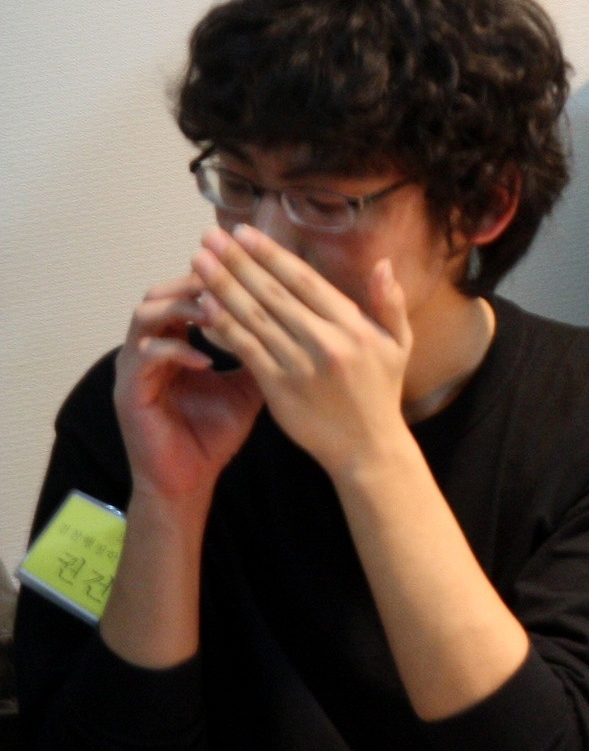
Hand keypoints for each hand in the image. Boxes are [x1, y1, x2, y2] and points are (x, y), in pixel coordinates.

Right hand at [114, 272, 264, 506]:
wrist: (187, 480)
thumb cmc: (214, 433)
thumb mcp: (249, 386)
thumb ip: (263, 351)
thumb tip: (299, 324)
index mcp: (175, 339)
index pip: (189, 292)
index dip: (218, 278)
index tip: (250, 271)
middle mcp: (149, 345)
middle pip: (162, 291)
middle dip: (196, 282)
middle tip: (231, 281)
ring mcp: (134, 365)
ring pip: (146, 314)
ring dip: (183, 309)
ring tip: (218, 313)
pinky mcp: (127, 389)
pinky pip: (145, 355)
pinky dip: (176, 349)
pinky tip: (205, 358)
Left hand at [190, 225, 412, 477]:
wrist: (368, 448)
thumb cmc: (380, 393)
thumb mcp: (399, 345)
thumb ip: (390, 303)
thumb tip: (383, 264)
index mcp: (352, 325)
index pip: (304, 280)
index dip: (271, 254)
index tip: (244, 232)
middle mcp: (326, 341)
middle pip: (273, 293)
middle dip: (238, 261)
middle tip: (210, 236)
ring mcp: (300, 364)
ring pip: (254, 317)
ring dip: (222, 286)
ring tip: (199, 262)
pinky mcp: (279, 388)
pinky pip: (246, 350)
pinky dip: (224, 326)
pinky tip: (205, 306)